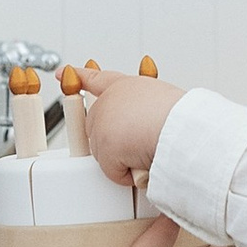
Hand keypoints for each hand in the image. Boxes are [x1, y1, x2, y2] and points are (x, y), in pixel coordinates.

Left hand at [81, 60, 182, 184]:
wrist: (183, 127)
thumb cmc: (183, 118)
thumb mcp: (164, 103)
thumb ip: (144, 112)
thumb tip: (145, 133)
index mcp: (128, 85)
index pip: (98, 78)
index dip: (81, 76)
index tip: (63, 71)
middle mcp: (111, 99)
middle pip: (99, 127)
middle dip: (115, 142)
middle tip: (140, 145)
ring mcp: (103, 121)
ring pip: (106, 153)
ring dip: (128, 159)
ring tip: (151, 149)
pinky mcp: (103, 145)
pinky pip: (113, 171)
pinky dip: (129, 174)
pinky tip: (144, 162)